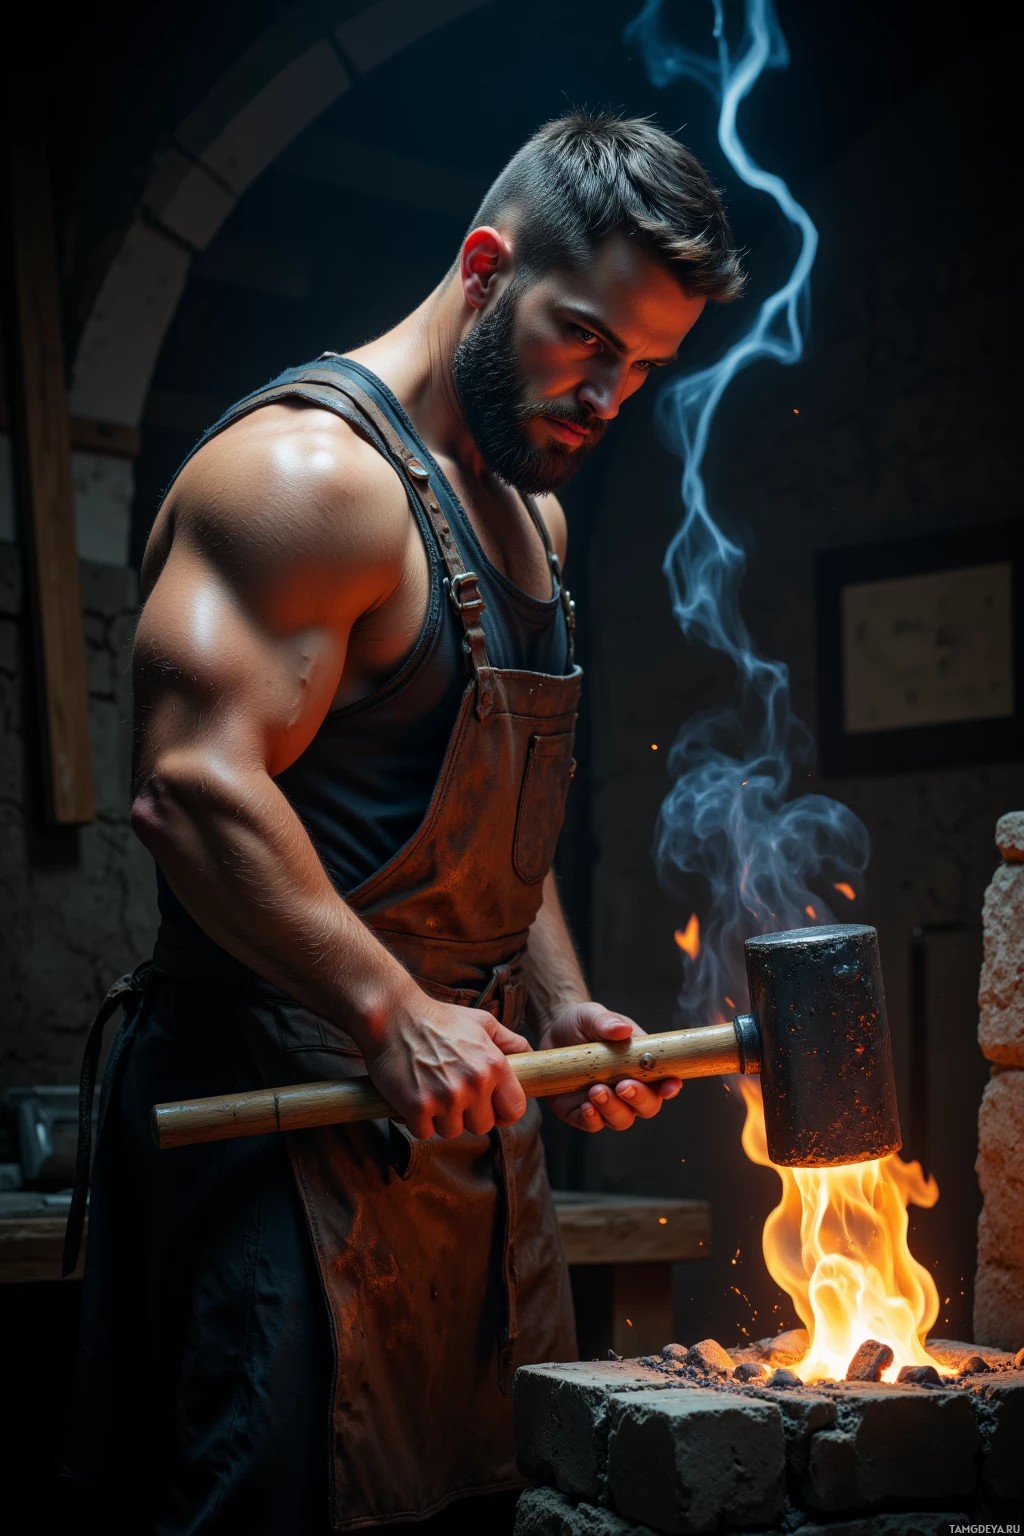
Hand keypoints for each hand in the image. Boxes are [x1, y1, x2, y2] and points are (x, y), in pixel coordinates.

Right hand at [362, 984, 530, 1139]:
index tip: (490, 1106)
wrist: (392, 1014)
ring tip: (432, 1091)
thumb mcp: (482, 1022)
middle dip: (469, 1115)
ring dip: (442, 1118)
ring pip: (453, 1131)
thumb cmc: (437, 1018)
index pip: (514, 1111)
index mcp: (494, 1065)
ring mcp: (445, 1098)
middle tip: (453, 1093)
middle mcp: (474, 1084)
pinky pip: (425, 1133)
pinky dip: (418, 1120)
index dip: (502, 1111)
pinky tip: (414, 1097)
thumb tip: (530, 1056)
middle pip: (483, 1126)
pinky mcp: (417, 1107)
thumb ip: (510, 1041)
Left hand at [538, 1001, 681, 1131]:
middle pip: (647, 1107)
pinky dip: (592, 1119)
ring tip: (596, 1090)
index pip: (663, 1083)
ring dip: (613, 1109)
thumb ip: (607, 1022)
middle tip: (623, 1086)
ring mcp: (605, 1103)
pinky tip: (586, 1107)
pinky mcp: (580, 1112)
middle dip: (640, 1099)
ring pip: (621, 1120)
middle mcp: (626, 1089)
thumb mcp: (592, 1015)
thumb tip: (622, 1029)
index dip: (670, 1088)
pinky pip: (592, 1124)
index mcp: (640, 1066)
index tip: (669, 1085)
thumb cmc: (581, 1024)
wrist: (553, 1032)